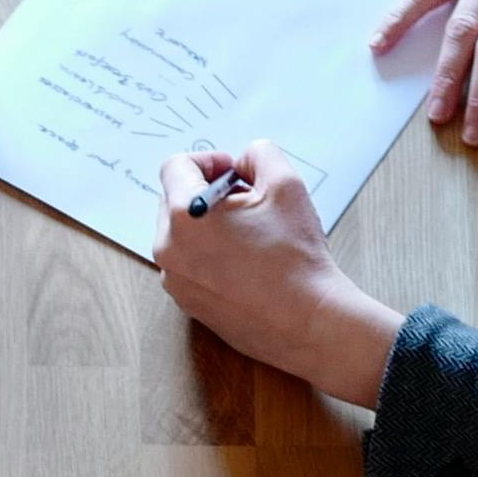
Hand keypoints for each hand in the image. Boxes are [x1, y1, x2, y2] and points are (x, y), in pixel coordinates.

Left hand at [155, 149, 403, 408]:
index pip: (175, 166)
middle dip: (208, 193)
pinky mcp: (188, 304)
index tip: (235, 172)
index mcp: (184, 215)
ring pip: (182, 235)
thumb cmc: (297, 256)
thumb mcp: (286, 184)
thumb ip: (259, 155)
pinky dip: (210, 256)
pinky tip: (247, 264)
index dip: (208, 160)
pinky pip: (190, 266)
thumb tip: (242, 161)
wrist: (309, 322)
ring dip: (209, 225)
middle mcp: (168, 249)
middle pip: (174, 200)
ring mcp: (175, 281)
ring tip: (250, 235)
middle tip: (248, 202)